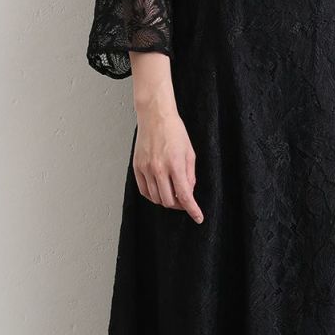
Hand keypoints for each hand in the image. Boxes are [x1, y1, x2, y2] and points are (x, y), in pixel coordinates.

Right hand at [133, 107, 203, 221]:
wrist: (155, 116)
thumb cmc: (174, 131)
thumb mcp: (189, 153)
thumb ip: (190, 175)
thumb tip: (188, 193)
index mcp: (175, 164)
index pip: (184, 196)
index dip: (192, 210)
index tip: (198, 217)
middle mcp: (158, 169)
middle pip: (168, 201)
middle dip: (179, 206)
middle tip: (185, 201)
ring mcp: (146, 168)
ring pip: (156, 198)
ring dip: (166, 200)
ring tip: (173, 193)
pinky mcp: (137, 167)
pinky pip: (144, 190)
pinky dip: (153, 196)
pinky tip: (160, 191)